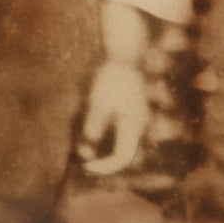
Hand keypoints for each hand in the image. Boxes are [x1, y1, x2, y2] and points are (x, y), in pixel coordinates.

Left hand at [77, 59, 148, 175]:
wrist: (125, 56)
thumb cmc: (111, 78)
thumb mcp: (98, 101)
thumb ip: (93, 127)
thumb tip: (85, 153)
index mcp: (133, 125)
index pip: (122, 157)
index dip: (104, 167)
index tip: (86, 167)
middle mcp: (139, 127)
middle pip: (124, 155)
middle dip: (105, 162)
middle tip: (84, 165)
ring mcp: (137, 121)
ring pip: (123, 146)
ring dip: (105, 152)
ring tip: (85, 151)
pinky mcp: (132, 115)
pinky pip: (122, 135)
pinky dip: (108, 141)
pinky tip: (93, 137)